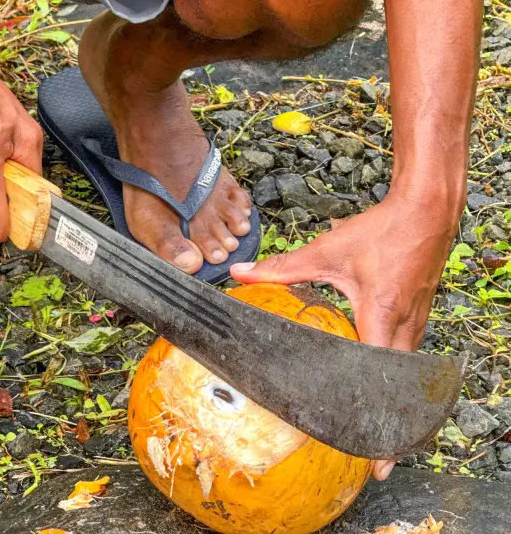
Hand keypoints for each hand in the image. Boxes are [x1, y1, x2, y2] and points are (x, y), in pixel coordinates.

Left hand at [231, 193, 458, 480]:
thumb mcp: (328, 250)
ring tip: (372, 429)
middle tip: (370, 457)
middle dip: (386, 424)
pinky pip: (409, 360)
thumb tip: (242, 272)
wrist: (426, 212)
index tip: (373, 456)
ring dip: (392, 402)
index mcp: (382, 315)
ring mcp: (417, 325)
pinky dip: (397, 379)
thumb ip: (285, 267)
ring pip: (406, 377)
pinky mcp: (419, 319)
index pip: (378, 378)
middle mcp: (405, 327)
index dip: (374, 418)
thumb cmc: (381, 231)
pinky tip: (381, 387)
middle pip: (397, 390)